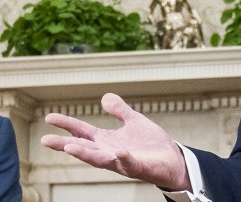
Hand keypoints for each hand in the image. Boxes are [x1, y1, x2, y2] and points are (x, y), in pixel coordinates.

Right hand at [41, 93, 191, 190]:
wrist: (172, 159)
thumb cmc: (150, 144)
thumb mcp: (134, 121)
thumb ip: (120, 111)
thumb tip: (104, 97)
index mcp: (107, 141)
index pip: (82, 132)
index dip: (66, 124)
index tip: (49, 117)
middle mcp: (109, 153)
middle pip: (83, 148)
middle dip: (64, 144)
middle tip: (45, 140)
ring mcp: (122, 161)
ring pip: (100, 160)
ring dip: (85, 154)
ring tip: (69, 147)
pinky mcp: (138, 167)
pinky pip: (129, 163)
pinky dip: (123, 158)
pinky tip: (118, 152)